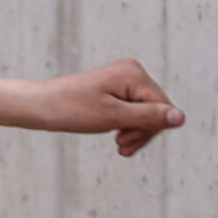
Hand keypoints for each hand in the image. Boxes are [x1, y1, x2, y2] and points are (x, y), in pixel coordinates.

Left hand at [31, 58, 183, 156]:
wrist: (37, 106)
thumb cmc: (69, 109)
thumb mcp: (112, 117)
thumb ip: (148, 117)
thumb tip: (181, 118)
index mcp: (133, 73)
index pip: (162, 107)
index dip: (149, 129)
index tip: (123, 143)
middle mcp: (131, 71)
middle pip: (155, 109)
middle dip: (141, 131)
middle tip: (120, 147)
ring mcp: (123, 78)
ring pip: (145, 112)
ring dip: (134, 131)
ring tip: (120, 145)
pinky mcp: (114, 87)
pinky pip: (132, 109)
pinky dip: (126, 125)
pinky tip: (118, 137)